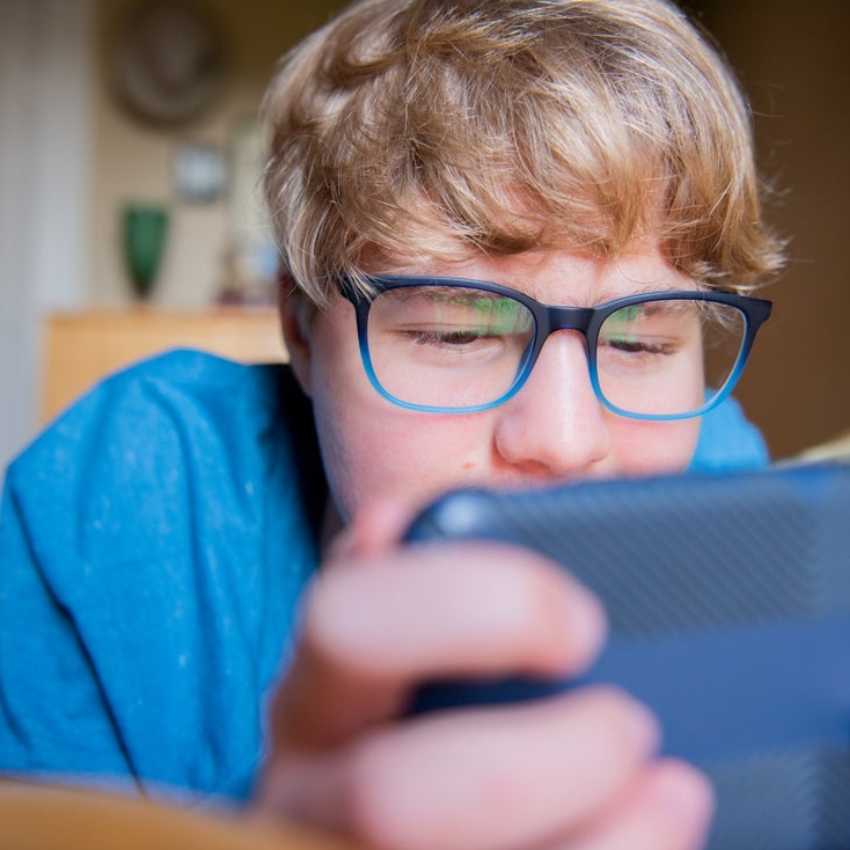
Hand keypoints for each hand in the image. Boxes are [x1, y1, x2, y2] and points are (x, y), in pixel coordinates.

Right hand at [254, 500, 712, 849]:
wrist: (428, 813)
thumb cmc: (426, 707)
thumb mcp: (411, 640)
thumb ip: (421, 583)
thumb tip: (390, 522)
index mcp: (321, 688)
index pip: (348, 622)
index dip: (467, 610)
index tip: (578, 622)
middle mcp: (315, 785)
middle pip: (390, 794)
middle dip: (538, 762)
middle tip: (628, 724)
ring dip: (597, 835)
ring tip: (669, 790)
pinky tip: (648, 828)